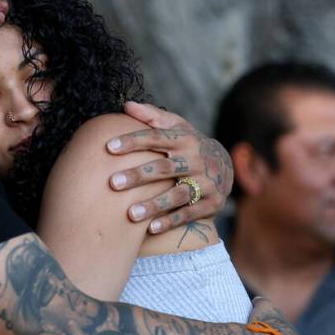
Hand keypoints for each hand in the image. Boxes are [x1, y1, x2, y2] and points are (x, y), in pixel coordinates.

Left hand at [107, 101, 233, 233]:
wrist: (226, 166)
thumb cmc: (188, 145)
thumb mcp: (177, 127)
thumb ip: (152, 117)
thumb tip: (126, 105)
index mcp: (184, 139)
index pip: (156, 138)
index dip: (133, 141)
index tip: (109, 147)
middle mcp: (195, 160)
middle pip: (165, 168)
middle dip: (139, 175)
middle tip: (113, 183)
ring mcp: (205, 182)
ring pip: (178, 195)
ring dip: (154, 204)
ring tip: (131, 214)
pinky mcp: (211, 203)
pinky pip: (189, 214)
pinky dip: (170, 221)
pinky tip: (150, 228)